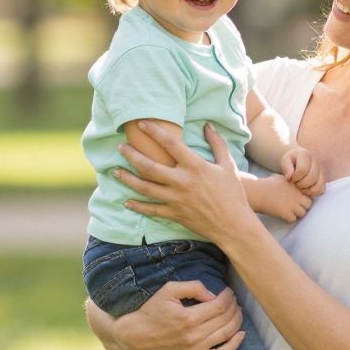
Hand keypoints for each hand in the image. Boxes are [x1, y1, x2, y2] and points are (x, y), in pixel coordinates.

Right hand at [97, 278, 246, 349]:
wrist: (136, 338)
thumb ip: (193, 287)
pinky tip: (240, 334)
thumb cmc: (151, 311)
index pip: (220, 305)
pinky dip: (234, 345)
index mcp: (188, 318)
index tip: (228, 291)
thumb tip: (214, 295)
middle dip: (234, 307)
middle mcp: (194, 337)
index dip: (228, 296)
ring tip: (236, 311)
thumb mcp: (168, 290)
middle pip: (226, 319)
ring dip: (237, 321)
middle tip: (233, 300)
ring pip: (227, 335)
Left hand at [114, 122, 254, 246]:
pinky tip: (127, 201)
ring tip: (115, 172)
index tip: (142, 124)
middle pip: (149, 166)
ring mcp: (176, 199)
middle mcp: (182, 182)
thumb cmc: (233, 194)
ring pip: (145, 188)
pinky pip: (151, 210)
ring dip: (127, 179)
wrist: (234, 225)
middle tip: (120, 148)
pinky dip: (138, 206)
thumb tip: (208, 126)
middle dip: (132, 155)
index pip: (170, 144)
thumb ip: (217, 144)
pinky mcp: (175, 214)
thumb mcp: (228, 165)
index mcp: (195, 166)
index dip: (154, 132)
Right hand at [250, 173, 314, 223]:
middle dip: (303, 206)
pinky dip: (288, 219)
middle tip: (294, 207)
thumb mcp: (282, 178)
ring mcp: (293, 204)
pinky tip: (282, 216)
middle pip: (309, 204)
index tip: (296, 199)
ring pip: (302, 213)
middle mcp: (297, 194)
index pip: (308, 194)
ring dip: (296, 214)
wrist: (257, 193)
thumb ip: (291, 181)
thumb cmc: (266, 185)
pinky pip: (293, 220)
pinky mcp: (286, 213)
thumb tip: (294, 184)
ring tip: (288, 212)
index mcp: (297, 185)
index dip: (303, 198)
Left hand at [280, 143, 325, 196]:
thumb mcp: (285, 161)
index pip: (302, 169)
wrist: (298, 160)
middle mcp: (316, 162)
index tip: (290, 178)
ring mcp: (321, 170)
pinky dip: (313, 192)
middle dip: (301, 184)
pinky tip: (305, 190)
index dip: (295, 177)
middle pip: (312, 177)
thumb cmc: (290, 161)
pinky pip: (321, 189)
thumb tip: (288, 177)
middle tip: (294, 184)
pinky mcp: (323, 178)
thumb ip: (286, 167)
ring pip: (318, 184)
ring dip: (307, 190)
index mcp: (306, 155)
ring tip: (299, 188)